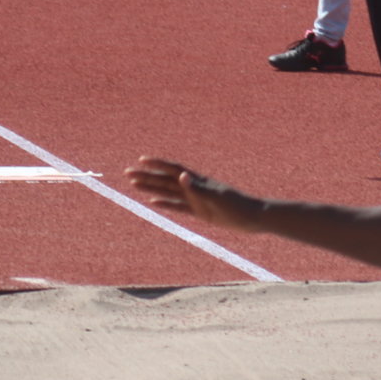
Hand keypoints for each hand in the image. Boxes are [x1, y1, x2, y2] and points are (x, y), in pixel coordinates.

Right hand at [125, 158, 258, 229]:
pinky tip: (153, 203)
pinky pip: (178, 207)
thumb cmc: (237, 206)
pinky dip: (165, 204)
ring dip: (152, 188)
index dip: (157, 164)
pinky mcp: (200, 212)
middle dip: (147, 176)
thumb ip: (198, 188)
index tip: (140, 161)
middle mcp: (194, 188)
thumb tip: (182, 176)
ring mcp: (196, 200)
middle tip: (127, 173)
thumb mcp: (217, 198)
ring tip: (134, 185)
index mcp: (198, 181)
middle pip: (165, 180)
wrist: (253, 218)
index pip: (172, 169)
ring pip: (168, 192)